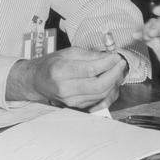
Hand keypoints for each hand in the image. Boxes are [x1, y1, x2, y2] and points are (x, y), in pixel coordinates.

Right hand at [7, 46, 128, 110]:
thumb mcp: (69, 53)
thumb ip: (90, 55)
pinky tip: (112, 83)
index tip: (116, 56)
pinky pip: (100, 102)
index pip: (90, 69)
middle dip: (115, 74)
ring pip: (102, 95)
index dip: (108, 63)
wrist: (38, 81)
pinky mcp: (77, 107)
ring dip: (114, 83)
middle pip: (99, 86)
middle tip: (121, 64)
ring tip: (117, 71)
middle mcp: (65, 89)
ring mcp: (71, 101)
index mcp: (60, 72)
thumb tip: (110, 56)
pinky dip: (110, 93)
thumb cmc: (52, 65)